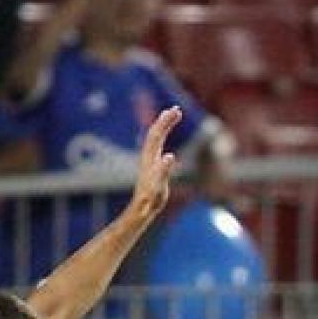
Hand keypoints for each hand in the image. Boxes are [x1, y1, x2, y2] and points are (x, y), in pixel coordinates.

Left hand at [129, 107, 180, 221]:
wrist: (141, 209)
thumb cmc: (151, 200)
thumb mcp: (158, 187)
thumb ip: (163, 171)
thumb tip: (170, 156)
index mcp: (150, 158)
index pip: (158, 134)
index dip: (166, 122)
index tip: (176, 111)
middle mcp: (148, 156)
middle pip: (156, 132)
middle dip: (165, 120)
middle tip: (176, 109)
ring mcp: (150, 160)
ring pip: (156, 137)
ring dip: (164, 125)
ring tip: (173, 116)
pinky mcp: (152, 165)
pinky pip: (157, 144)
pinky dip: (163, 135)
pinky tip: (166, 136)